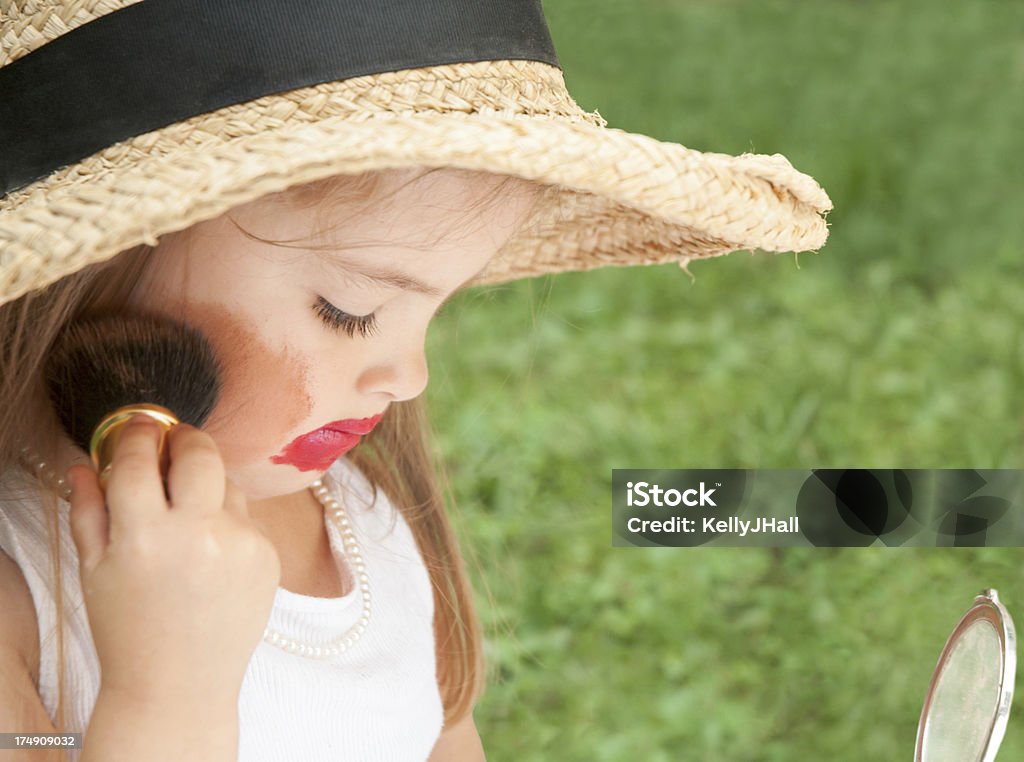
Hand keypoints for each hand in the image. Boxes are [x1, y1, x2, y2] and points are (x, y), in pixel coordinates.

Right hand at [66, 414, 280, 704]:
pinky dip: (228, 520)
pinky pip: (247, 515)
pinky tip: (210, 553)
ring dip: (206, 484)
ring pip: (227, 481)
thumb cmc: (129, 629)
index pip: (141, 458)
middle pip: (200, 451)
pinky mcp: (268, 554)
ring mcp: (241, 543)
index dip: (137, 434)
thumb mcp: (95, 571)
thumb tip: (90, 462)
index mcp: (144, 537)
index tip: (138, 428)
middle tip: (173, 444)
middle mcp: (198, 534)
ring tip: (186, 517)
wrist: (181, 685)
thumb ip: (90, 510)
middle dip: (184, 438)